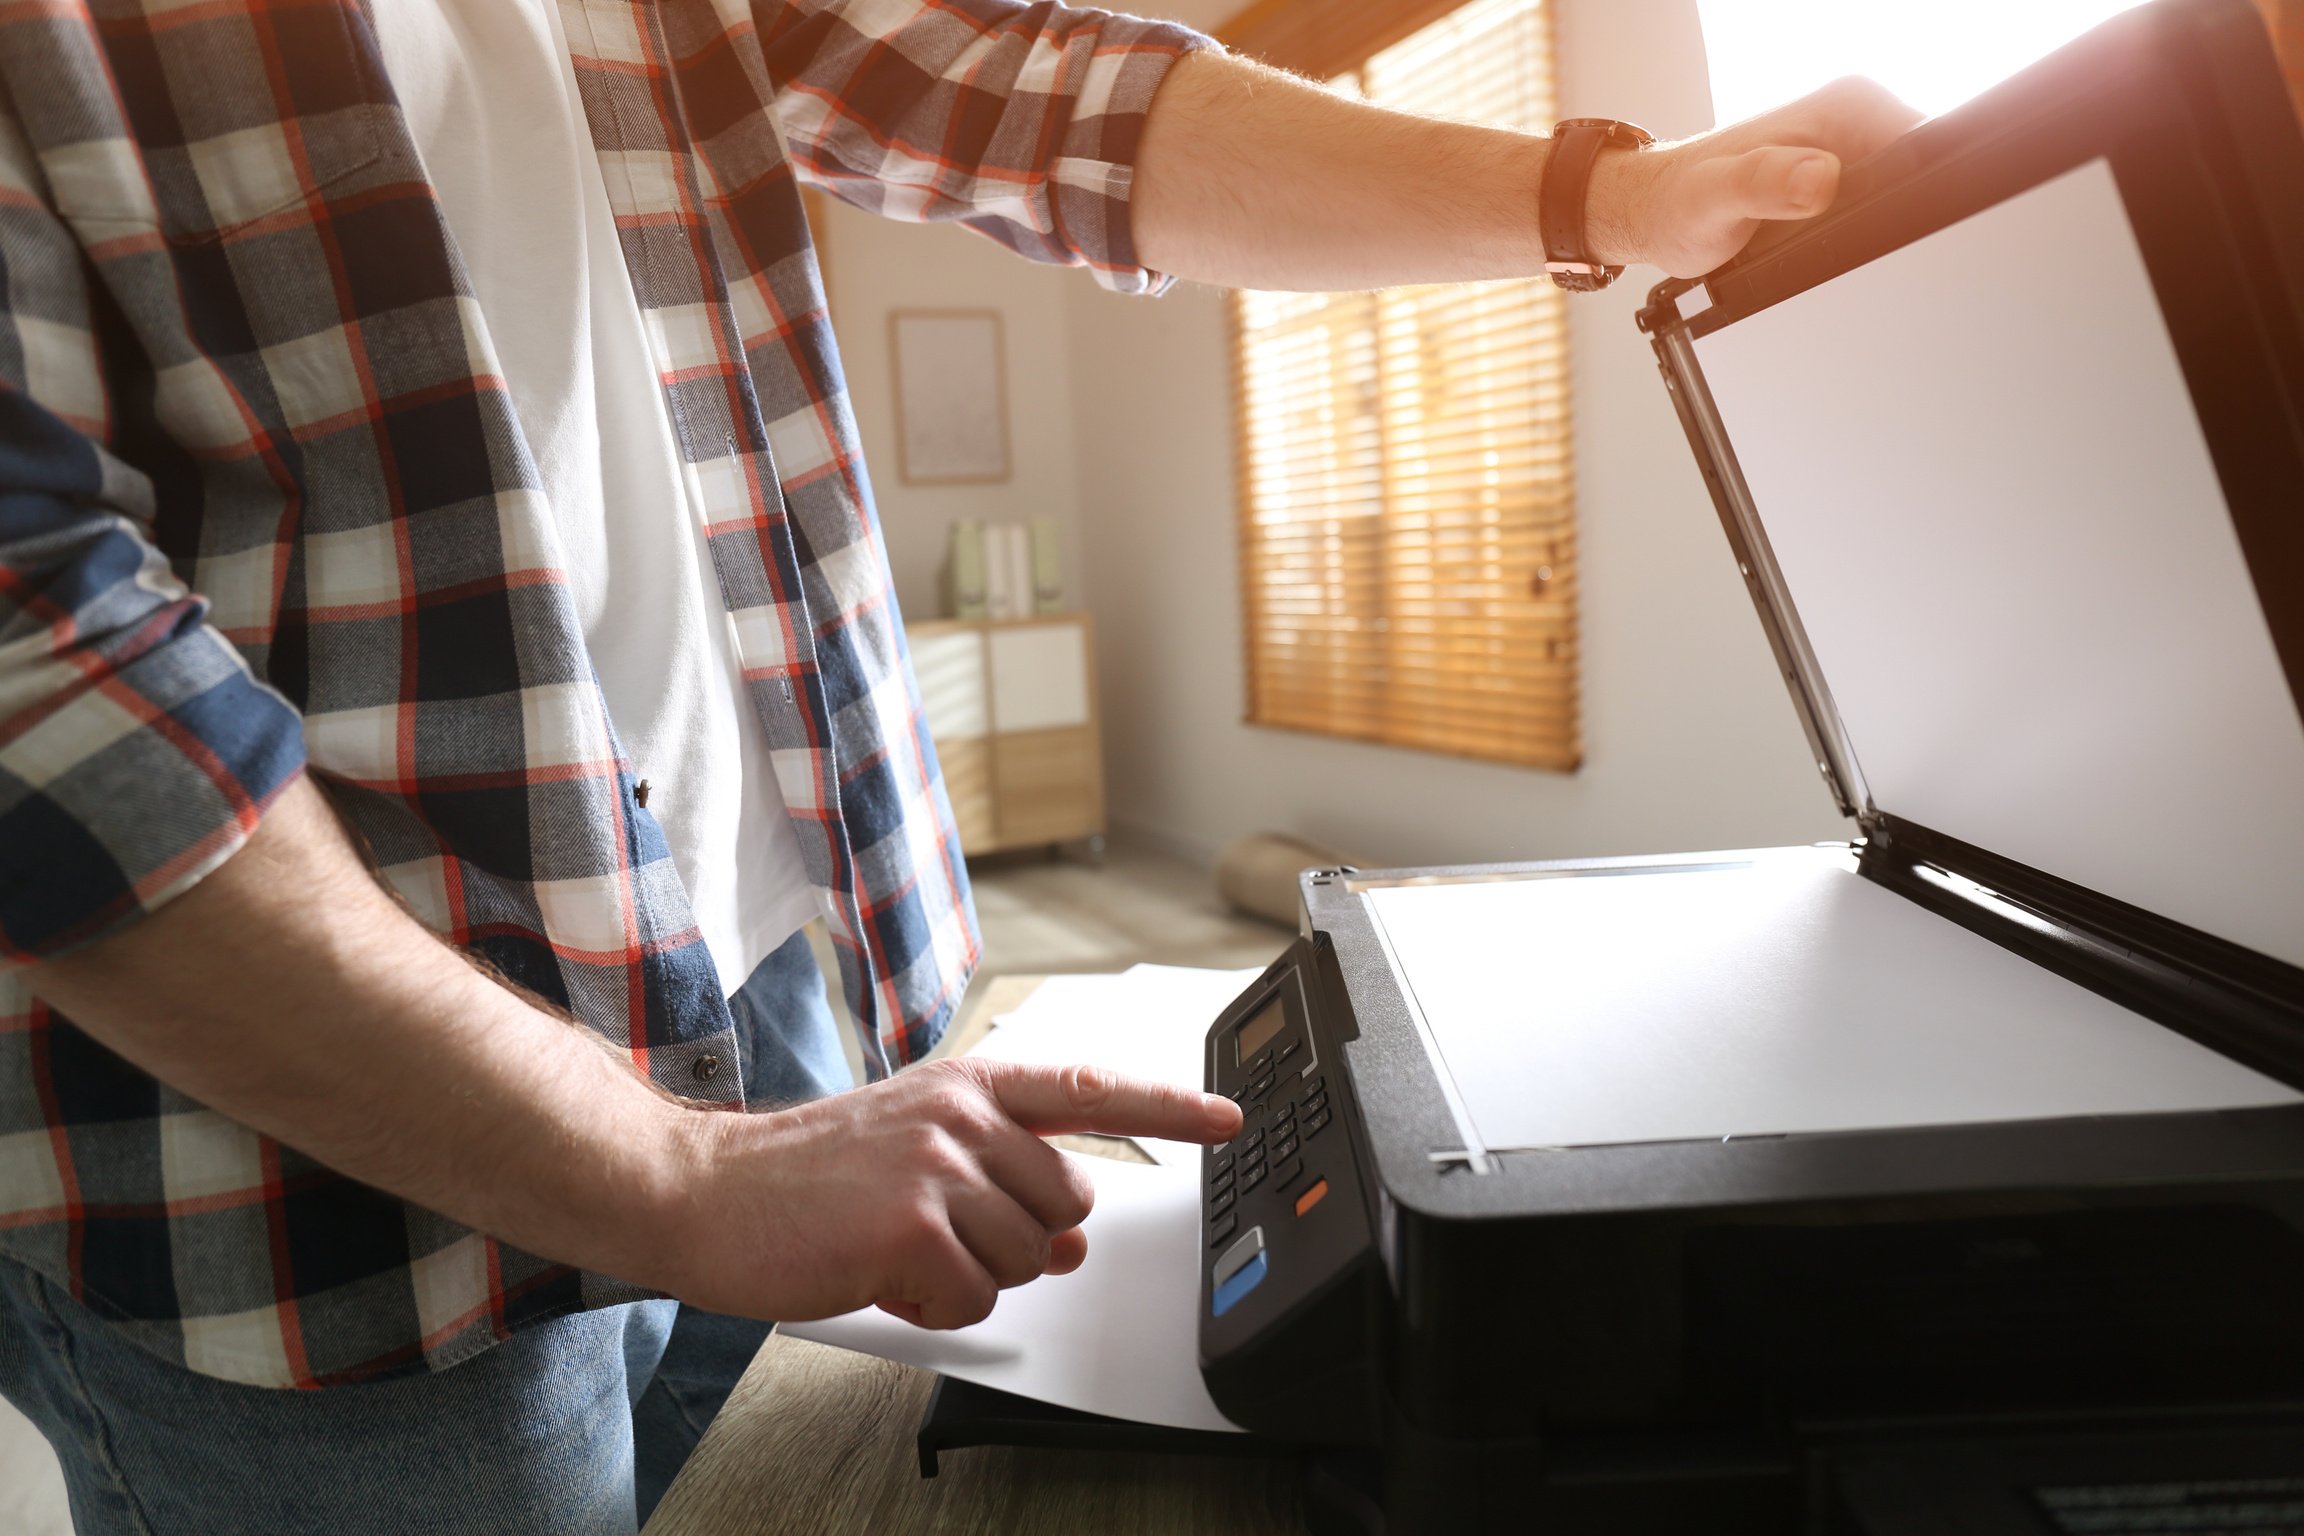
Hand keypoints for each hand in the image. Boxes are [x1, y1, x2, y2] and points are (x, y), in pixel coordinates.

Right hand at [651, 1059, 1242, 1328]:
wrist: (705, 1191)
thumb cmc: (804, 1176)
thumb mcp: (913, 1152)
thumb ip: (999, 1180)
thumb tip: (1071, 1242)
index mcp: (968, 1085)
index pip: (1091, 1089)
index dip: (1169, 1109)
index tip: (1227, 1120)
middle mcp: (962, 1115)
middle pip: (1068, 1207)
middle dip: (1018, 1242)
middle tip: (941, 1236)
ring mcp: (937, 1167)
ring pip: (1029, 1259)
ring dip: (973, 1279)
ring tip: (904, 1252)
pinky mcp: (911, 1227)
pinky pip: (977, 1300)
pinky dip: (936, 1308)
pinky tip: (886, 1278)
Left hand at [1586, 77, 1924, 278]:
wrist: (1655, 213)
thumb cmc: (1677, 203)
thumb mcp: (1714, 199)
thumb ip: (1762, 185)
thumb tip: (1819, 180)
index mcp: (1847, 109)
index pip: (1928, 149)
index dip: (1925, 201)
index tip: (1894, 240)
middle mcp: (1858, 123)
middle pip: (1925, 181)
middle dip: (1906, 227)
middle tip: (1851, 261)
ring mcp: (1854, 155)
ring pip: (1906, 204)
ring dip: (1887, 240)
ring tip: (1833, 260)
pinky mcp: (1845, 184)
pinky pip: (1878, 215)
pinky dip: (1865, 242)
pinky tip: (1830, 257)